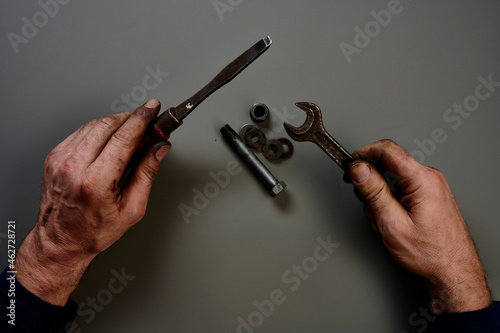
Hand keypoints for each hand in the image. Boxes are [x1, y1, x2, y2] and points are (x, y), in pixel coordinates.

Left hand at [15, 99, 170, 305]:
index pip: (123, 137)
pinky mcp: (54, 157)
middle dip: (131, 117)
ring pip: (94, 124)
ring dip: (116, 122)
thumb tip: (159, 148)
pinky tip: (110, 139)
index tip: (153, 108)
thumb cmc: (94, 231)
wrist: (60, 241)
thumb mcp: (132, 209)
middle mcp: (74, 167)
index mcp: (95, 182)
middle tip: (148, 120)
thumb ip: (147, 174)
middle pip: (108, 125)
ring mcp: (60, 160)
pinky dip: (100, 130)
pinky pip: (81, 132)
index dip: (142, 118)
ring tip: (132, 132)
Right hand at [348, 139, 491, 312]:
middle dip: (371, 186)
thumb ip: (374, 193)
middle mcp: (429, 177)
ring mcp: (429, 185)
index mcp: (423, 180)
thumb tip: (358, 169)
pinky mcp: (427, 193)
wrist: (452, 270)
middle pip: (387, 164)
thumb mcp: (393, 224)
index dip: (363, 155)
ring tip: (385, 221)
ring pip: (391, 179)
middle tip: (369, 207)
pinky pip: (399, 188)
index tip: (350, 167)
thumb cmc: (430, 253)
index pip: (387, 150)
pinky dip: (389, 203)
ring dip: (379, 199)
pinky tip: (392, 220)